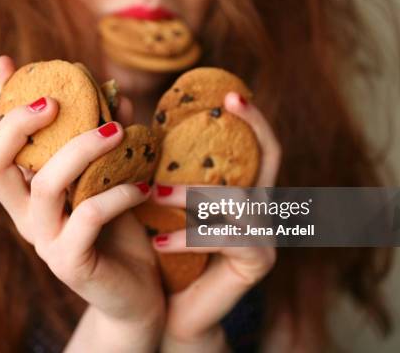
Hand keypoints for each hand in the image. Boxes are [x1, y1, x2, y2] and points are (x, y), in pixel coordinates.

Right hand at [0, 56, 164, 348]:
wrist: (138, 294)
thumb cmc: (122, 231)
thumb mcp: (108, 180)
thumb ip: (100, 142)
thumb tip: (112, 93)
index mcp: (27, 195)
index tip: (6, 63)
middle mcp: (25, 218)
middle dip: (17, 124)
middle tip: (56, 99)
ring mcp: (45, 242)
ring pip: (45, 185)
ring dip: (82, 149)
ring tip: (118, 131)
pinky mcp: (71, 264)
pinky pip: (89, 216)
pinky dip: (117, 192)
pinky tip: (142, 186)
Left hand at [151, 92, 279, 350]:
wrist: (168, 307)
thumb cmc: (162, 248)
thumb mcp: (160, 203)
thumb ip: (159, 167)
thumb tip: (129, 112)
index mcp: (240, 189)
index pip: (258, 146)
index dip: (253, 118)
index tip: (231, 92)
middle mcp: (260, 207)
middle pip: (269, 156)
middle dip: (252, 125)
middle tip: (226, 103)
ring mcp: (263, 235)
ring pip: (237, 199)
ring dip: (191, 194)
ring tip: (153, 194)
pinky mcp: (256, 263)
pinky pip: (224, 239)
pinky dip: (189, 238)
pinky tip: (158, 242)